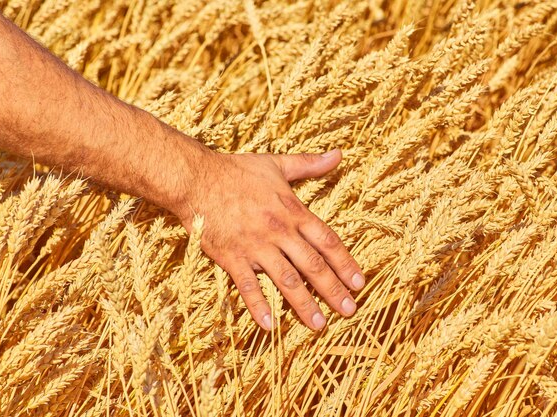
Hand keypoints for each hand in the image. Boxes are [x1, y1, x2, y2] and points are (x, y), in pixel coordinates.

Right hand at [173, 148, 364, 330]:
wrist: (197, 178)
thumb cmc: (237, 170)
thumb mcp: (277, 164)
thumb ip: (309, 163)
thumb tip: (339, 154)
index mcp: (293, 211)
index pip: (327, 242)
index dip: (345, 263)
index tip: (359, 283)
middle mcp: (279, 231)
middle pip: (312, 266)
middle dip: (333, 290)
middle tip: (349, 311)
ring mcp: (255, 246)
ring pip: (285, 280)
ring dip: (304, 304)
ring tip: (319, 325)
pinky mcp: (231, 257)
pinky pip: (247, 286)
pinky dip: (258, 306)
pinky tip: (269, 326)